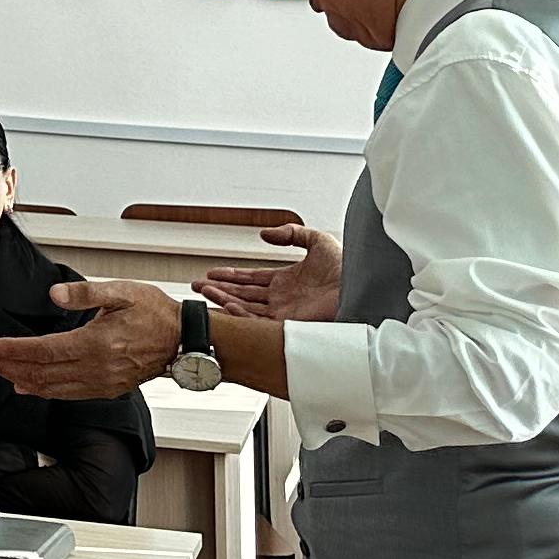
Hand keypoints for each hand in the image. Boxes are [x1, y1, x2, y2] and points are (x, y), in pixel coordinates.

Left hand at [0, 278, 179, 400]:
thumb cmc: (155, 313)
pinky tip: (27, 386)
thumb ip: (86, 293)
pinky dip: (42, 391)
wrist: (183, 340)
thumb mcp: (122, 291)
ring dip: (19, 379)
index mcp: (96, 344)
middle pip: (40, 372)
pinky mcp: (106, 388)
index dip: (12, 351)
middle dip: (5, 367)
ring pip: (51, 387)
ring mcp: (101, 383)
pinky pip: (67, 394)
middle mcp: (96, 369)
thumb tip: (56, 295)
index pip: (43, 351)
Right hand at [199, 225, 340, 323]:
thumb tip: (265, 234)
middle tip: (198, 286)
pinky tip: (226, 305)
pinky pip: (258, 321)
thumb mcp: (318, 241)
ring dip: (223, 299)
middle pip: (242, 294)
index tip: (212, 274)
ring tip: (204, 292)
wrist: (360, 288)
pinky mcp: (288, 325)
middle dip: (218, 289)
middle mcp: (282, 299)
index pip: (251, 280)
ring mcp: (284, 313)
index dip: (231, 276)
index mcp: (286, 282)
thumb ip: (291, 233)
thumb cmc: (348, 270)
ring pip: (245, 307)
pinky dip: (240, 314)